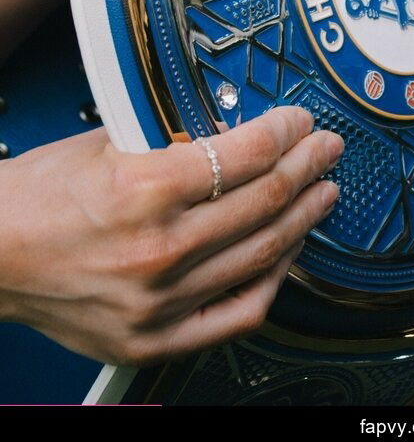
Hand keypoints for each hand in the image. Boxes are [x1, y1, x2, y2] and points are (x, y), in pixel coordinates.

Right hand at [0, 106, 341, 366]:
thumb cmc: (42, 193)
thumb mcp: (111, 141)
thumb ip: (178, 138)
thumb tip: (241, 132)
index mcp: (145, 188)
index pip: (248, 153)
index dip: (287, 131)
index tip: (300, 120)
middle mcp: (159, 248)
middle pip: (266, 201)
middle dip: (308, 166)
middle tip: (327, 149)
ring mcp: (160, 302)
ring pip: (263, 254)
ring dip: (305, 218)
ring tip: (322, 194)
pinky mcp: (155, 338)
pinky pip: (240, 311)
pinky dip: (274, 278)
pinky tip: (288, 251)